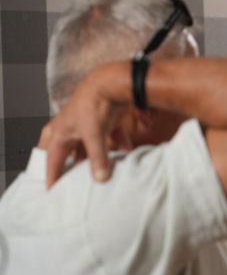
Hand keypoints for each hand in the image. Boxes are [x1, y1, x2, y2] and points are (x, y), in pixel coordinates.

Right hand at [38, 65, 124, 188]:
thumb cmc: (94, 104)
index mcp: (60, 133)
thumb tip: (101, 179)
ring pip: (89, 147)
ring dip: (99, 157)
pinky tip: (126, 151)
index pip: (52, 161)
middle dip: (71, 166)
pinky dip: (116, 144)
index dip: (53, 177)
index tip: (53, 191)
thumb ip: (98, 159)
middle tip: (71, 180)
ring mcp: (86, 124)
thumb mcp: (94, 136)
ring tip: (104, 171)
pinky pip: (107, 137)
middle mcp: (70, 129)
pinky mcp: (101, 120)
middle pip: (67, 153)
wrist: (111, 82)